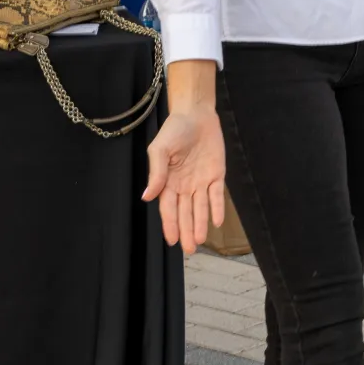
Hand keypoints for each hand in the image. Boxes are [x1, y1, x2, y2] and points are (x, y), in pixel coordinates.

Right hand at [144, 105, 226, 256]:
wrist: (196, 114)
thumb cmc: (174, 130)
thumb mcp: (160, 150)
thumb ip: (156, 174)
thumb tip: (147, 197)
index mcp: (168, 181)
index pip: (169, 208)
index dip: (170, 224)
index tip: (173, 240)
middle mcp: (184, 185)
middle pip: (185, 213)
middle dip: (186, 231)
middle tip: (188, 250)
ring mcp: (201, 181)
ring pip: (200, 208)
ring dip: (200, 224)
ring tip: (200, 241)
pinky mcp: (216, 174)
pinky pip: (216, 195)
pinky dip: (216, 208)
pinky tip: (216, 222)